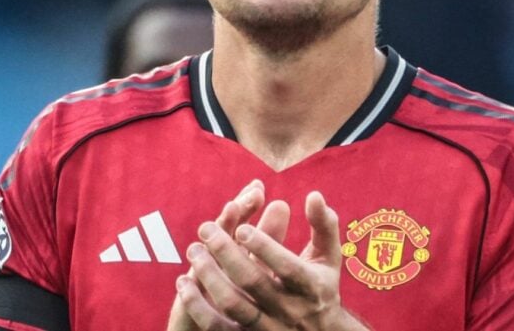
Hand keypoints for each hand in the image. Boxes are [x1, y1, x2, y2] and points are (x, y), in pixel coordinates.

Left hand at [176, 191, 366, 330]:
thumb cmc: (320, 285)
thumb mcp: (329, 256)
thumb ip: (323, 225)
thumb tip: (314, 195)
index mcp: (312, 286)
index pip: (287, 266)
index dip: (264, 246)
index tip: (241, 227)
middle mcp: (290, 309)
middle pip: (253, 282)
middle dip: (226, 253)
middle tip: (206, 228)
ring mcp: (268, 327)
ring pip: (233, 304)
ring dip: (209, 275)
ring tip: (194, 250)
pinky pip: (218, 328)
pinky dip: (198, 306)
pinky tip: (184, 283)